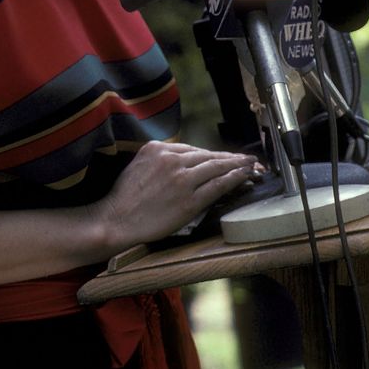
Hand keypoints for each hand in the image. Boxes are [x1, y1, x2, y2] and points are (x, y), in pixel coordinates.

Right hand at [94, 141, 259, 254]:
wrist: (116, 220)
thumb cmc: (123, 198)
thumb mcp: (138, 166)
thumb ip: (159, 160)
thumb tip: (181, 163)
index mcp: (157, 149)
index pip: (193, 149)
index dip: (212, 154)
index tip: (225, 156)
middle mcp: (171, 160)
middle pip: (208, 155)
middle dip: (230, 157)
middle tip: (248, 158)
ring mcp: (182, 179)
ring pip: (216, 167)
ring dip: (238, 165)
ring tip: (251, 165)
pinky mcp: (189, 200)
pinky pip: (218, 186)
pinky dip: (234, 179)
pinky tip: (245, 177)